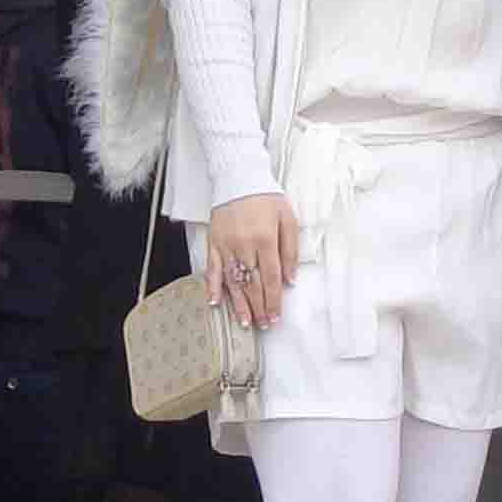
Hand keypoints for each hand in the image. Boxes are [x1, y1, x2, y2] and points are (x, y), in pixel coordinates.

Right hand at [208, 193, 302, 330]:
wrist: (239, 176)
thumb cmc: (266, 197)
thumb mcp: (288, 218)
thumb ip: (290, 250)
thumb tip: (290, 279)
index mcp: (265, 239)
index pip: (270, 278)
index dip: (273, 300)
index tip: (276, 316)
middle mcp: (244, 245)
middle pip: (252, 284)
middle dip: (259, 307)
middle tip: (264, 324)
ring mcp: (226, 245)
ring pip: (232, 281)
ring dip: (239, 304)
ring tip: (245, 322)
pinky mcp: (213, 242)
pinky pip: (212, 268)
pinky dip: (212, 286)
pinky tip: (215, 302)